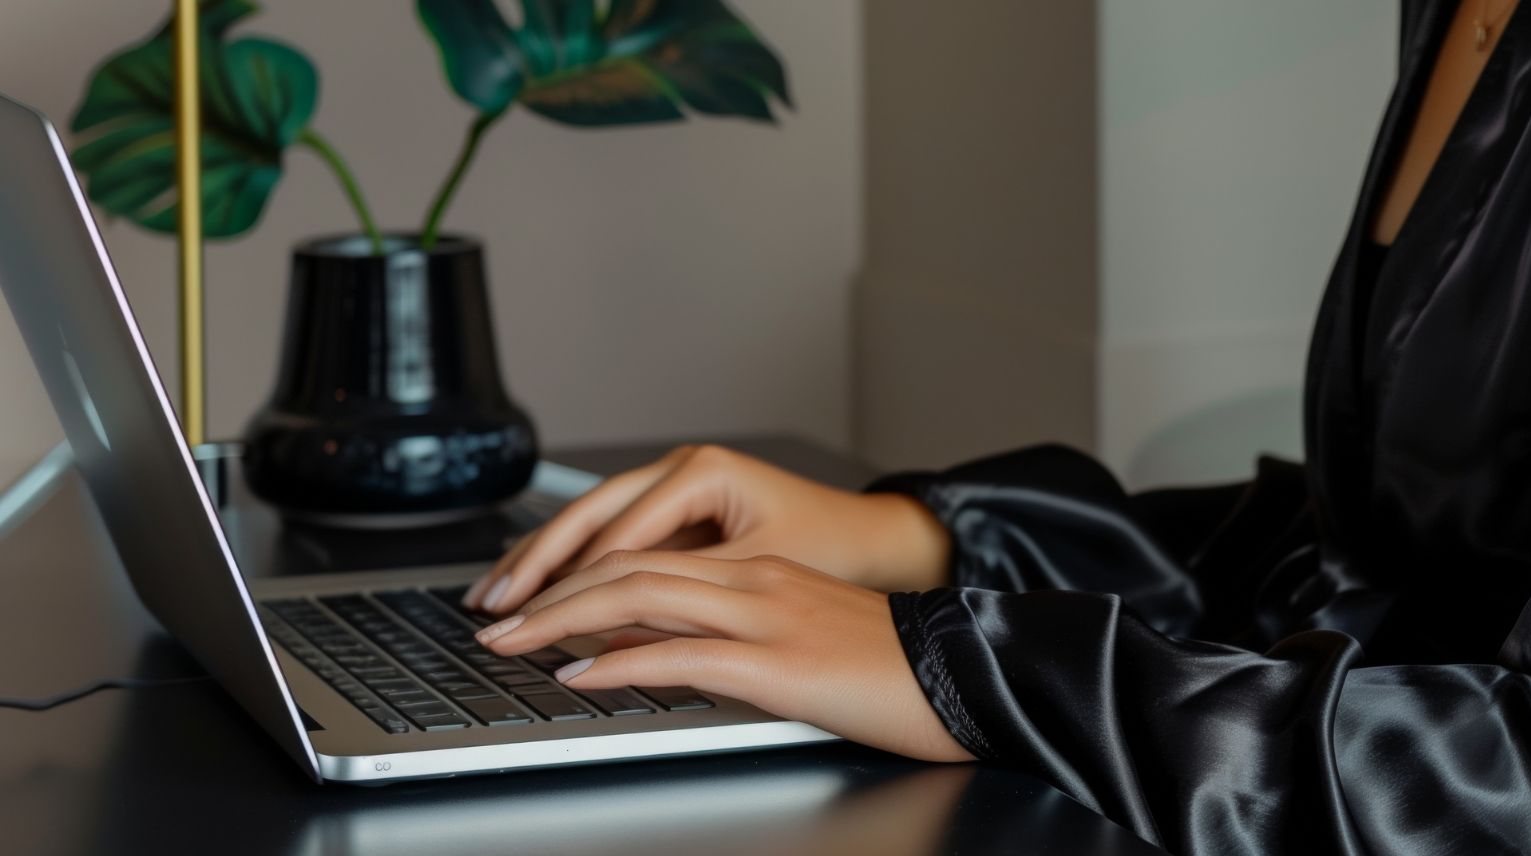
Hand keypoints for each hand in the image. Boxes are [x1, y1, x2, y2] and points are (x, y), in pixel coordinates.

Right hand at [464, 444, 950, 613]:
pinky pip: (611, 538)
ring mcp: (675, 487)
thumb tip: (613, 625)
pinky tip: (539, 589)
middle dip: (533, 565)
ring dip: (541, 562)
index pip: (616, 536)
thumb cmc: (834, 549)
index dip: (568, 583)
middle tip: (491, 607)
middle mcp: (681, 469)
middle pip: (587, 518)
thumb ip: (684, 597)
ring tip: (494, 597)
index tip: (531, 619)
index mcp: (700, 472)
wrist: (877, 541)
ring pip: (591, 525)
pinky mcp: (677, 513)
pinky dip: (572, 564)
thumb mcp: (757, 573)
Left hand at [473, 550, 975, 763]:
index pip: (646, 556)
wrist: (966, 674)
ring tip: (512, 640)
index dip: (576, 573)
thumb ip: (727, 631)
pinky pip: (681, 655)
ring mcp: (765, 616)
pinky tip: (579, 674)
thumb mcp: (801, 633)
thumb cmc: (891, 664)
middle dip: (548, 590)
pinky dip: (619, 663)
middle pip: (627, 567)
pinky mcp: (778, 663)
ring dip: (563, 620)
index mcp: (759, 570)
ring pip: (640, 598)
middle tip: (493, 616)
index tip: (528, 598)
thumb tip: (648, 648)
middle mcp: (754, 581)